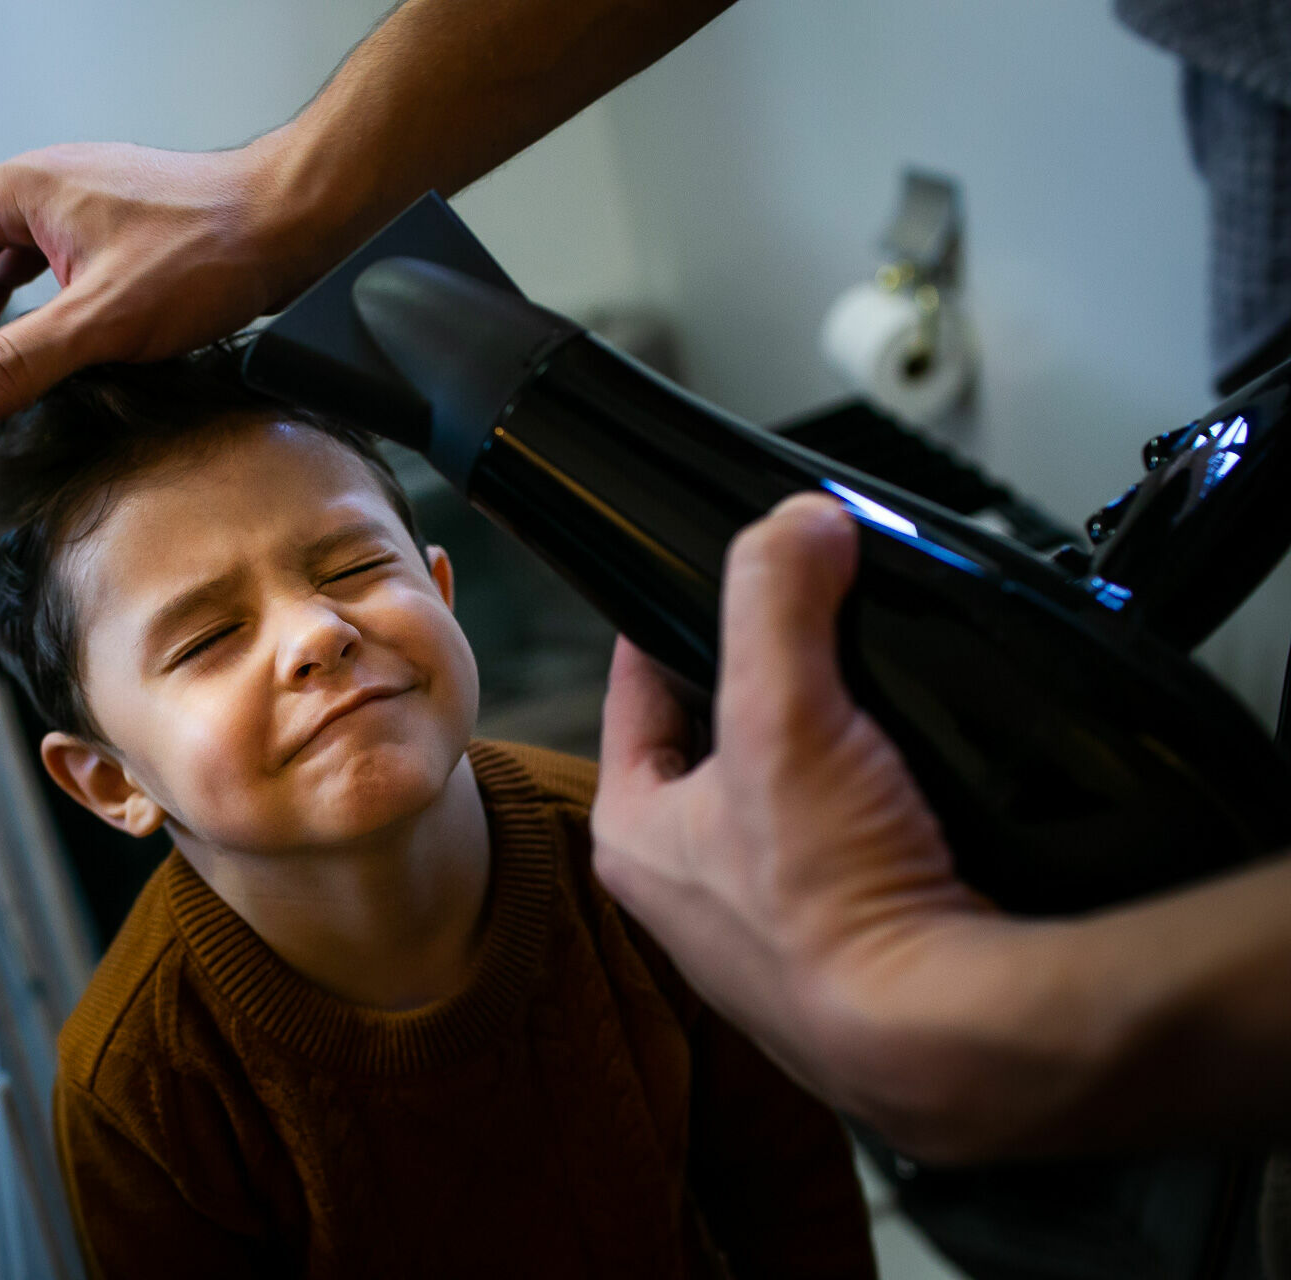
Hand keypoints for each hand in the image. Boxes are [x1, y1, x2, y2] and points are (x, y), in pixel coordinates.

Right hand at [0, 139, 330, 433]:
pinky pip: (38, 277)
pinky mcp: (107, 241)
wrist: (296, 223)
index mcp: (21, 190)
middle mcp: (39, 193)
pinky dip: (23, 320)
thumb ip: (16, 365)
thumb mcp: (103, 322)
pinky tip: (38, 362)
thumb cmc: (215, 251)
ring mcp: (73, 215)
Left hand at [591, 494, 1004, 1154]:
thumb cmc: (839, 912)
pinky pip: (856, 847)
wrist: (952, 1040)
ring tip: (875, 703)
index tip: (710, 572)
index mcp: (637, 833)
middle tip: (819, 626)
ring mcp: (770, 926)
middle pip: (722, 736)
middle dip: (771, 680)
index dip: (674, 620)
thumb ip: (777, 599)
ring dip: (834, 747)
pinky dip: (883, 811)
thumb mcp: (788, 715)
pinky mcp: (848, 951)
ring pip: (792, 792)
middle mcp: (689, 888)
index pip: (637, 689)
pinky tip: (921, 789)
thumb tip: (795, 523)